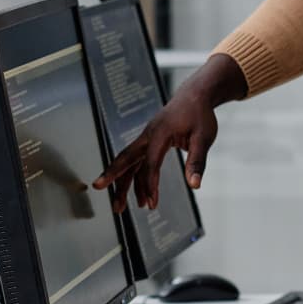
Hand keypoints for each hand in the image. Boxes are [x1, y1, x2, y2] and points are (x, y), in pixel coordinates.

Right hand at [91, 54, 244, 211]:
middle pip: (126, 158)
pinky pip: (137, 161)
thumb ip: (198, 161)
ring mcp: (146, 138)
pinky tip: (138, 193)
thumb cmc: (199, 115)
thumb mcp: (204, 138)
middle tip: (98, 189)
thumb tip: (195, 185)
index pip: (151, 162)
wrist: (195, 96)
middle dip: (112, 176)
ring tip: (120, 207)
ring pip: (129, 163)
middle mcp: (148, 135)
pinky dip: (134, 177)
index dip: (150, 183)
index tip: (152, 202)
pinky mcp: (149, 142)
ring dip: (122, 183)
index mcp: (160, 133)